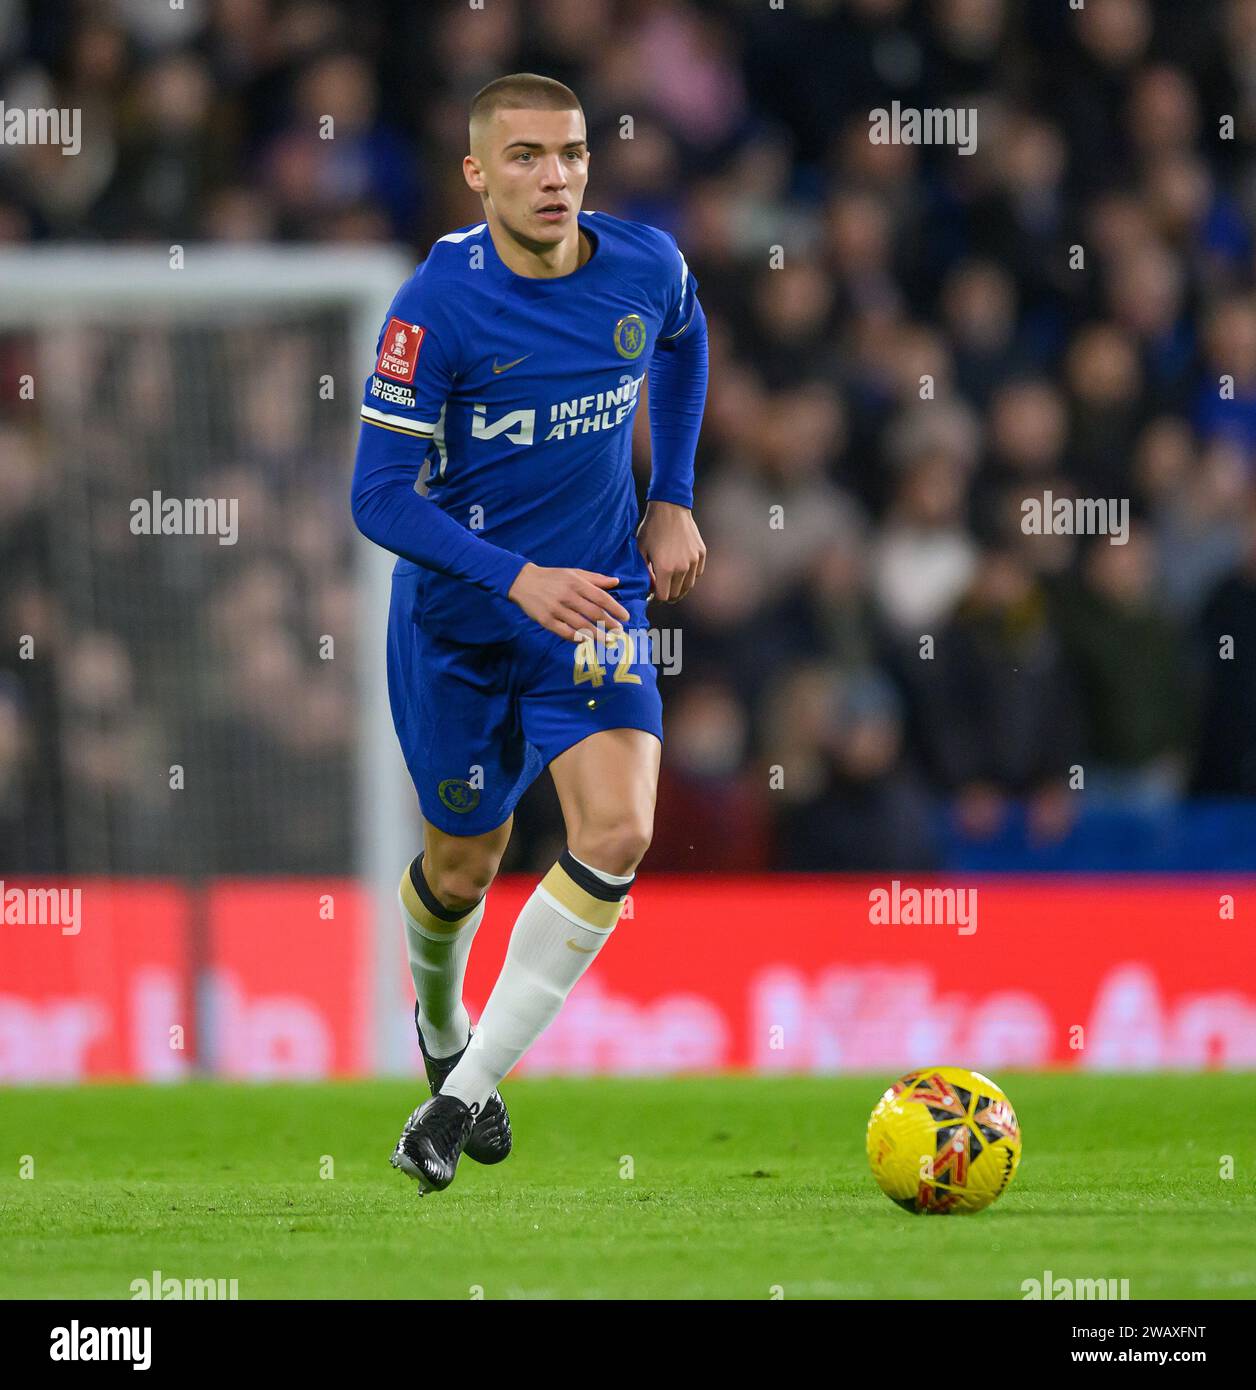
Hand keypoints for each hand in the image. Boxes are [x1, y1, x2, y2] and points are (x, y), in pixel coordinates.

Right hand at [507, 562, 629, 641]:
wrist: (522, 581)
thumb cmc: (552, 577)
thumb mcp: (573, 572)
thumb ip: (595, 578)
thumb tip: (616, 582)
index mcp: (576, 583)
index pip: (600, 597)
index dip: (615, 608)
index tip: (625, 617)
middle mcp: (567, 596)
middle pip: (594, 613)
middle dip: (609, 624)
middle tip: (620, 632)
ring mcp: (556, 609)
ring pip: (581, 626)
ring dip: (597, 635)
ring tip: (608, 640)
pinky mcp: (546, 620)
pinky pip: (565, 632)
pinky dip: (577, 638)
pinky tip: (587, 641)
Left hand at [636, 500, 705, 601]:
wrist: (670, 508)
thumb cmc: (651, 528)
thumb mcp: (641, 551)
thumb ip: (645, 573)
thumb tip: (650, 589)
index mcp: (666, 569)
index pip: (663, 596)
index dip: (656, 598)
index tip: (652, 594)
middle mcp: (682, 568)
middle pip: (676, 594)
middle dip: (667, 595)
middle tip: (660, 590)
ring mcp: (694, 561)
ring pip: (688, 586)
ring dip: (679, 587)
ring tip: (670, 582)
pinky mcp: (701, 554)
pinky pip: (697, 573)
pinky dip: (689, 575)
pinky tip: (681, 569)